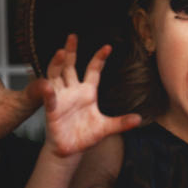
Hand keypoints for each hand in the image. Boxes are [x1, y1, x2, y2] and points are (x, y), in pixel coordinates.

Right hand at [43, 35, 140, 156]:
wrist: (70, 150)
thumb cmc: (86, 136)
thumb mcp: (107, 128)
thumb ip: (121, 123)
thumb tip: (139, 119)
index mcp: (87, 92)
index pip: (93, 71)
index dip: (99, 59)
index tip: (108, 46)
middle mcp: (72, 91)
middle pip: (70, 66)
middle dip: (71, 51)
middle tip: (73, 36)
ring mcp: (60, 98)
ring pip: (55, 76)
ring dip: (56, 64)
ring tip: (59, 52)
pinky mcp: (51, 109)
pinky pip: (48, 98)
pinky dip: (47, 92)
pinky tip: (47, 86)